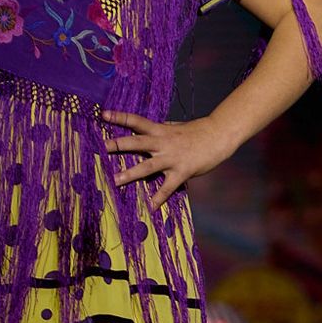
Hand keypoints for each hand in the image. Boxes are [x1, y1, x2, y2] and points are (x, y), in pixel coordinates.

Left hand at [105, 112, 232, 210]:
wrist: (219, 135)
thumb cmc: (198, 131)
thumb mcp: (176, 127)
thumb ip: (162, 129)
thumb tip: (149, 128)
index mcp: (160, 130)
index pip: (136, 121)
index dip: (119, 117)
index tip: (102, 115)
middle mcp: (163, 143)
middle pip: (137, 142)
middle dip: (118, 145)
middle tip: (102, 147)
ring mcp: (172, 158)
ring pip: (147, 166)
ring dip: (130, 174)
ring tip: (115, 181)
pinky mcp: (182, 171)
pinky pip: (168, 187)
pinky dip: (158, 198)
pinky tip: (150, 207)